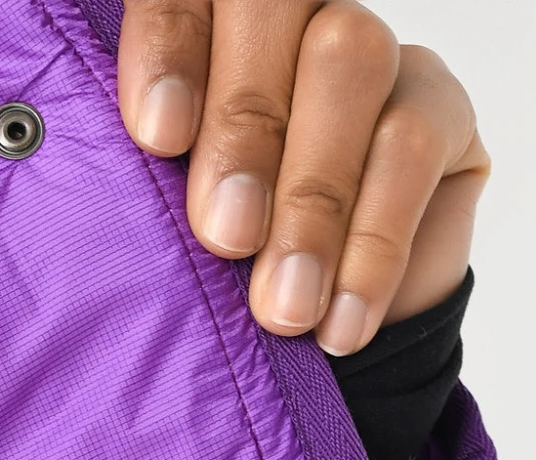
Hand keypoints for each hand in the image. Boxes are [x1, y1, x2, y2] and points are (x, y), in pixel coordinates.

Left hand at [116, 0, 489, 352]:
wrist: (313, 350)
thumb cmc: (215, 282)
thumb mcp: (162, 235)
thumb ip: (143, 181)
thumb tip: (95, 157)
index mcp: (208, 33)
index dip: (170, 44)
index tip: (156, 135)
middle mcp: (293, 21)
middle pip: (275, 7)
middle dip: (243, 128)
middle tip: (224, 236)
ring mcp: (374, 55)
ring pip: (349, 63)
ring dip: (311, 199)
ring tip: (283, 307)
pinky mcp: (440, 109)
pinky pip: (411, 146)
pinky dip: (370, 246)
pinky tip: (338, 322)